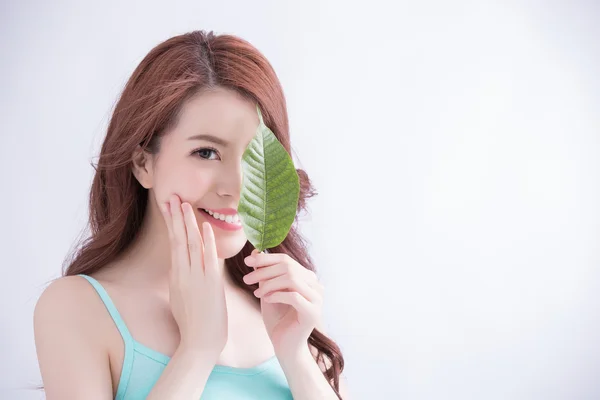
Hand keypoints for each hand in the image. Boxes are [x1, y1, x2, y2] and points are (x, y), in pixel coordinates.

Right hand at [160, 194, 227, 359]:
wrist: (200, 342)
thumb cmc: (193, 323)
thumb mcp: (182, 297)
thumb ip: (184, 279)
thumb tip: (187, 266)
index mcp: (176, 276)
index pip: (174, 243)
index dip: (172, 224)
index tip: (169, 207)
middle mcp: (183, 274)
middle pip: (178, 239)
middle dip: (175, 217)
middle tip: (172, 197)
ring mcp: (196, 278)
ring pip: (191, 245)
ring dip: (188, 223)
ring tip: (185, 204)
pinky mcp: (210, 284)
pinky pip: (208, 258)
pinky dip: (207, 241)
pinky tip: (205, 227)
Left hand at [242, 250, 323, 358]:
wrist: (285, 345)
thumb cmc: (278, 318)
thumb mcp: (268, 291)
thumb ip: (265, 273)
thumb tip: (255, 251)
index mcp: (307, 277)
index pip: (286, 260)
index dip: (266, 258)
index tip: (247, 260)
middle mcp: (315, 285)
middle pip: (288, 267)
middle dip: (264, 271)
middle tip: (246, 279)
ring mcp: (317, 299)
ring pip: (292, 279)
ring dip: (269, 284)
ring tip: (257, 293)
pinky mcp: (313, 312)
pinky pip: (293, 296)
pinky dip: (277, 295)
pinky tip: (266, 300)